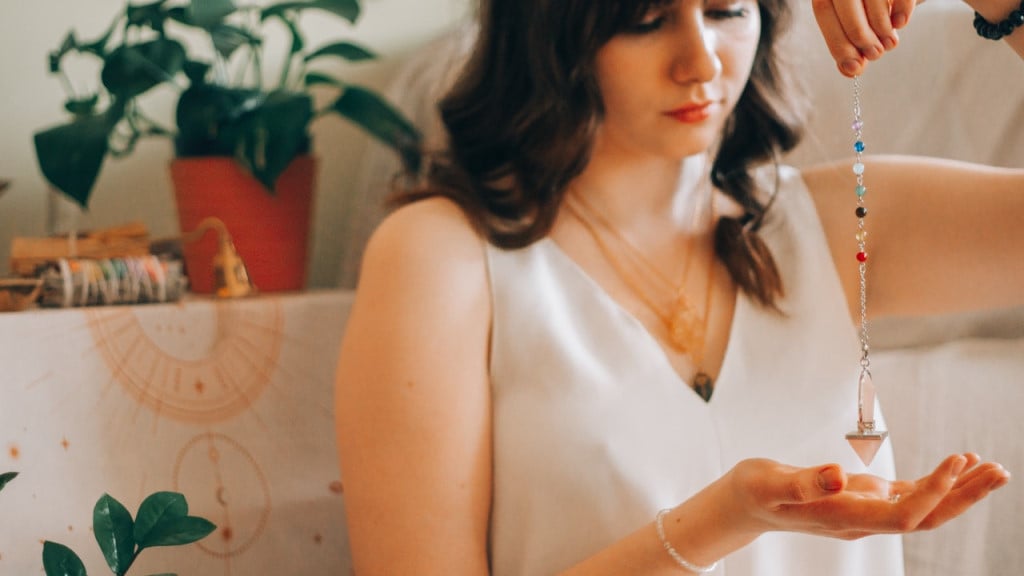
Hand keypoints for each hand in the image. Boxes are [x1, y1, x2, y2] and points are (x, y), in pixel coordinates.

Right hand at [726, 453, 1009, 538]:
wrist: (745, 504)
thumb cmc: (756, 490)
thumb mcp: (771, 482)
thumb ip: (804, 481)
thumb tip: (839, 475)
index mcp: (843, 517)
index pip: (901, 515)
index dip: (934, 493)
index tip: (957, 462)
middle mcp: (862, 520)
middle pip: (925, 518)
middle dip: (964, 497)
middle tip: (999, 470)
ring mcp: (865, 512)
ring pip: (923, 508)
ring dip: (960, 491)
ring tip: (994, 469)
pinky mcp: (864, 499)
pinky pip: (909, 496)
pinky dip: (937, 482)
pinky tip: (958, 467)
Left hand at [810, 0, 922, 76]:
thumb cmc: (868, 6)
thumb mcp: (856, 21)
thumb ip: (850, 42)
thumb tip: (850, 70)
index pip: (823, 9)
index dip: (837, 41)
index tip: (853, 67)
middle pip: (847, 0)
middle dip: (861, 35)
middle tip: (875, 55)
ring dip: (882, 27)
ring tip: (889, 44)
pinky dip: (902, 10)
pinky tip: (900, 24)